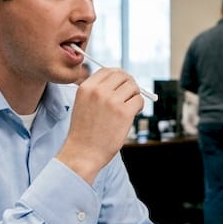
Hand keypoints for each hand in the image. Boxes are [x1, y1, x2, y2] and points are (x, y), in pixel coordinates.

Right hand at [57, 68, 143, 182]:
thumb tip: (122, 80)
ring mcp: (111, 101)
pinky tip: (132, 115)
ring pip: (133, 87)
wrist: (83, 153)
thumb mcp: (83, 104)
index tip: (123, 84)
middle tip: (130, 95)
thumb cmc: (84, 132)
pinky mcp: (124, 113)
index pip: (108, 70)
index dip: (118, 76)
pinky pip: (139, 100)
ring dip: (135, 96)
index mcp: (86, 87)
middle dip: (129, 84)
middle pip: (123, 76)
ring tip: (129, 108)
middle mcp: (98, 91)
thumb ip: (98, 91)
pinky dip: (139, 107)